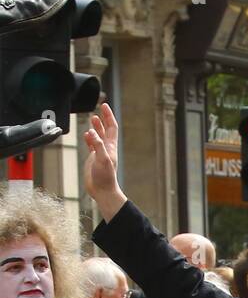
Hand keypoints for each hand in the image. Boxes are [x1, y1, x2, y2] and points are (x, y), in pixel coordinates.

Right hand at [82, 104, 125, 218]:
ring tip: (92, 118)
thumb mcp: (102, 159)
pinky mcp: (93, 159)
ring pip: (98, 136)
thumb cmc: (105, 177)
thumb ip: (97, 145)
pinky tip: (86, 135)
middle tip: (98, 110)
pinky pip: (91, 145)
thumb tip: (91, 132)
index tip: (104, 105)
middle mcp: (106, 148)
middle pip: (106, 130)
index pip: (112, 127)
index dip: (108, 116)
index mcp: (111, 147)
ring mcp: (100, 153)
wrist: (102, 191)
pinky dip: (89, 139)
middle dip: (102, 119)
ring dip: (96, 127)